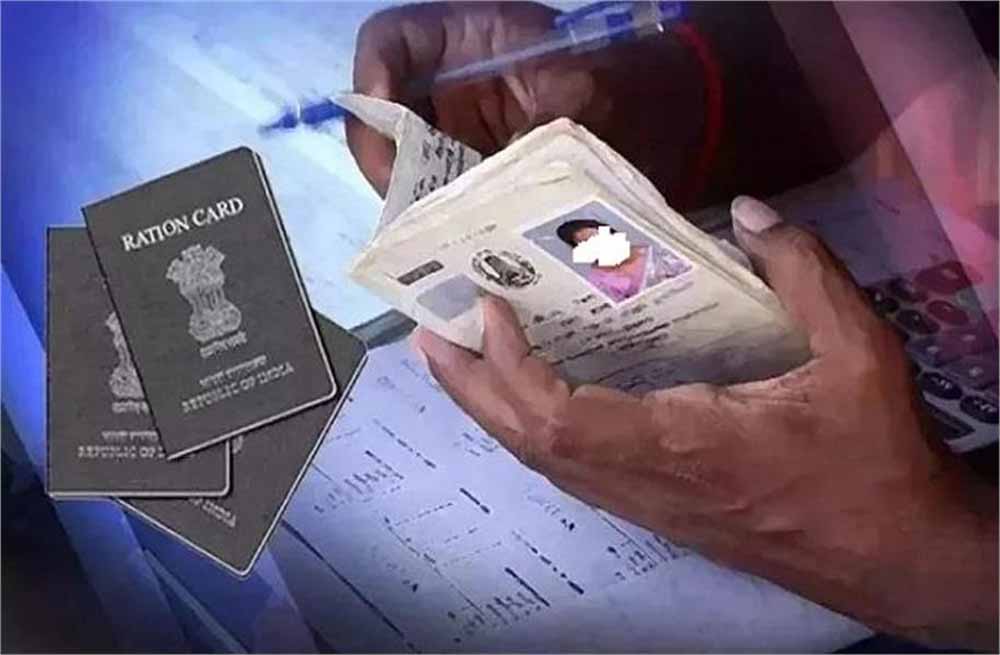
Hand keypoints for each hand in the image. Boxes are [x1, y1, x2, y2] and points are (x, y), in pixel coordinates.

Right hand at [347, 2, 705, 203]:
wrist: (660, 123)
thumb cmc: (624, 90)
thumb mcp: (584, 95)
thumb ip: (537, 126)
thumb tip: (489, 180)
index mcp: (468, 38)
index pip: (391, 40)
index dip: (374, 74)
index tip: (386, 117)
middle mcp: (449, 83)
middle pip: (383, 110)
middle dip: (385, 155)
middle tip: (404, 200)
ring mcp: (456, 130)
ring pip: (404, 160)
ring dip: (409, 196)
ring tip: (429, 231)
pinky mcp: (471, 173)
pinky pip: (437, 195)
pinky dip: (439, 220)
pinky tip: (453, 242)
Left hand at [411, 196, 998, 650]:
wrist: (894, 554)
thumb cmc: (872, 456)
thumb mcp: (858, 352)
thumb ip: (803, 273)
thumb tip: (745, 213)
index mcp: (681, 443)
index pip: (558, 415)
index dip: (509, 366)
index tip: (486, 310)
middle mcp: (644, 481)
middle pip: (527, 442)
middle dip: (470, 389)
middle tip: (431, 333)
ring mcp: (645, 504)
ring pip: (543, 463)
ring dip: (492, 411)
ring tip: (460, 359)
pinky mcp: (656, 511)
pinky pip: (571, 471)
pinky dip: (530, 431)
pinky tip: (525, 398)